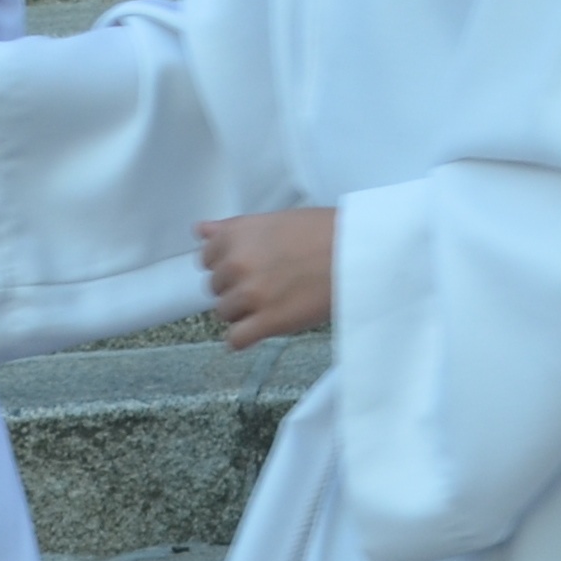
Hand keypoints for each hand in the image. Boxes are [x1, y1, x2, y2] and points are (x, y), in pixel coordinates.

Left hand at [197, 207, 337, 348]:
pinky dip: (246, 337)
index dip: (226, 264)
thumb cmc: (326, 232)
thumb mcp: (277, 219)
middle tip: (267, 283)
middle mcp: (237, 263)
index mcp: (238, 235)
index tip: (245, 266)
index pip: (206, 258)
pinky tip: (263, 327)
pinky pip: (236, 340)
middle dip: (236, 288)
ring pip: (225, 314)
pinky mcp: (266, 321)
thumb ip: (234, 228)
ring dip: (244, 312)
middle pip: (215, 288)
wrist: (359, 252)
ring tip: (272, 303)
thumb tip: (201, 230)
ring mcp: (250, 294)